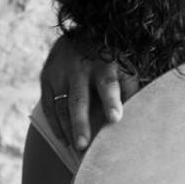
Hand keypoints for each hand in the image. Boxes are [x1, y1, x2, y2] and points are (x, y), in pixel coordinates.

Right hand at [40, 36, 139, 150]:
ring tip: (76, 150)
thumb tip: (138, 116)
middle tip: (84, 146)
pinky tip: (64, 140)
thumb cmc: (111, 59)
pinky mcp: (46, 77)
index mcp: (104, 64)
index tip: (115, 119)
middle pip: (79, 100)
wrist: (82, 33)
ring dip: (68, 129)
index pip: (108, 84)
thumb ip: (129, 89)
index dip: (111, 101)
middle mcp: (79, 68)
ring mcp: (59, 72)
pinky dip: (55, 124)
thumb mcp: (125, 67)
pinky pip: (49, 106)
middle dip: (81, 123)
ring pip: (61, 106)